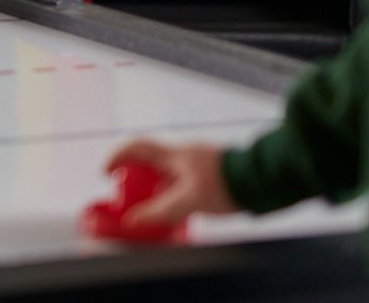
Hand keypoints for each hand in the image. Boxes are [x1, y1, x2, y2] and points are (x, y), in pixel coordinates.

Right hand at [104, 140, 238, 226]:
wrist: (263, 181)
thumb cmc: (227, 184)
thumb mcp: (189, 201)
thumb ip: (159, 211)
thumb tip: (132, 221)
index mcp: (173, 154)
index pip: (135, 147)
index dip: (115, 157)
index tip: (106, 173)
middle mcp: (182, 154)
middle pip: (148, 160)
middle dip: (133, 176)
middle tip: (127, 194)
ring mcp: (196, 162)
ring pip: (165, 172)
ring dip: (153, 186)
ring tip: (152, 208)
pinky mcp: (208, 173)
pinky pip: (179, 180)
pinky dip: (170, 192)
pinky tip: (177, 209)